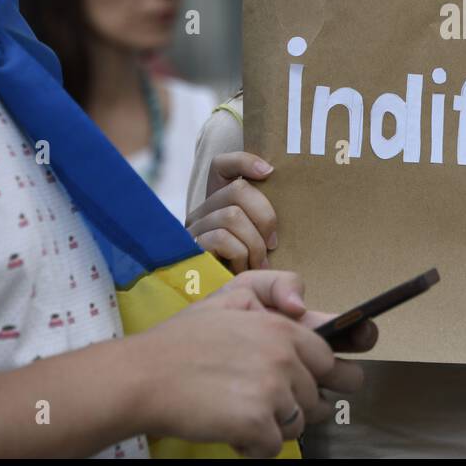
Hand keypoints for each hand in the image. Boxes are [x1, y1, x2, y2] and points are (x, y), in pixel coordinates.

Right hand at [131, 271, 368, 457]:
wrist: (142, 376)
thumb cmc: (182, 339)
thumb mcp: (230, 296)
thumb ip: (274, 289)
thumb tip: (302, 307)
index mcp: (281, 328)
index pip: (327, 359)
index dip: (316, 376)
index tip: (301, 384)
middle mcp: (284, 357)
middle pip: (316, 398)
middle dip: (295, 405)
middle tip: (262, 402)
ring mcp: (272, 391)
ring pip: (297, 425)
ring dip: (272, 427)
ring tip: (239, 412)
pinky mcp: (255, 423)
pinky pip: (272, 448)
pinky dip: (252, 447)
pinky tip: (230, 431)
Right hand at [186, 152, 278, 272]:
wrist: (221, 305)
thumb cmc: (251, 272)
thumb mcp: (263, 242)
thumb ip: (269, 220)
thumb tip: (276, 182)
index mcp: (220, 202)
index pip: (222, 164)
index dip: (245, 160)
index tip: (269, 172)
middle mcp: (203, 211)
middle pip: (238, 189)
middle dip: (265, 217)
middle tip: (272, 245)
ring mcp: (193, 229)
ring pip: (232, 215)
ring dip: (254, 243)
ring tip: (258, 264)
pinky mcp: (189, 249)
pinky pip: (221, 239)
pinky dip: (240, 255)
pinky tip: (241, 270)